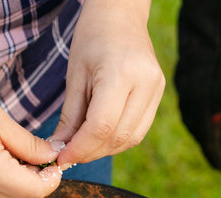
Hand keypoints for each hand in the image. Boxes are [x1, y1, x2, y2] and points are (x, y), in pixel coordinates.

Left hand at [52, 0, 164, 168]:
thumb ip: (70, 117)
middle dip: (91, 152)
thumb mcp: (75, 76)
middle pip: (118, 136)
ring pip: (131, 138)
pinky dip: (118, 140)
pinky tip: (100, 136)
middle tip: (69, 156)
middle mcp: (145, 83)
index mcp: (120, 73)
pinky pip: (139, 130)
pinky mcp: (159, 94)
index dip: (80, 148)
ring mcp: (156, 89)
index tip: (62, 159)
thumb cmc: (92, 38)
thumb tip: (61, 150)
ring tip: (83, 146)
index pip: (101, 126)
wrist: (120, 14)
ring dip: (105, 149)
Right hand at [174, 0, 220, 171]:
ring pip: (199, 121)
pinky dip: (208, 116)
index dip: (219, 159)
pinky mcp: (185, 84)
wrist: (209, 35)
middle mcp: (188, 111)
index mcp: (200, 119)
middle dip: (219, 145)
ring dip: (215, 130)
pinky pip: (195, 108)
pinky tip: (218, 111)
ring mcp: (184, 96)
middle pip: (203, 135)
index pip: (209, 147)